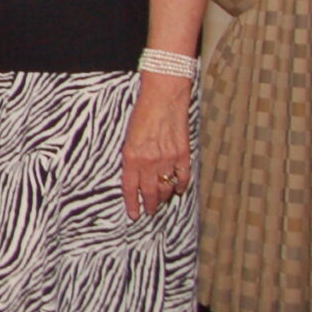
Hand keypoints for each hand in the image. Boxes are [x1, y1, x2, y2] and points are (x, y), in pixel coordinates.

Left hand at [120, 72, 193, 218]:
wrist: (163, 97)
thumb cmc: (142, 113)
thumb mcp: (127, 137)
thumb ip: (130, 157)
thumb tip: (133, 175)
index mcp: (132, 158)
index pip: (131, 188)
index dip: (132, 204)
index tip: (134, 215)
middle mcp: (150, 162)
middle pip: (150, 192)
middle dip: (149, 205)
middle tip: (149, 212)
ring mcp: (168, 159)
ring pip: (166, 188)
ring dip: (163, 197)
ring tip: (160, 203)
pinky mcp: (183, 154)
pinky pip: (183, 177)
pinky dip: (181, 186)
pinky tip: (177, 190)